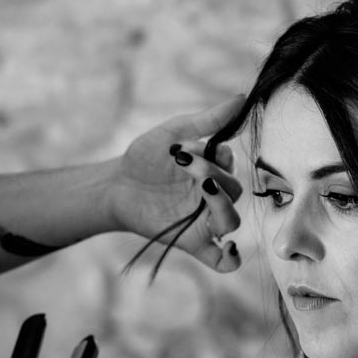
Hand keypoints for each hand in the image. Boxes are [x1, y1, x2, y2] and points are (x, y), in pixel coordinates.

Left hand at [111, 96, 245, 272]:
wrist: (115, 184)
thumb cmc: (145, 157)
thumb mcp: (175, 133)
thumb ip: (208, 119)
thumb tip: (241, 98)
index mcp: (213, 171)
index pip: (231, 166)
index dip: (216, 156)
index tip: (185, 146)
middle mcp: (212, 197)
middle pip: (234, 191)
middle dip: (212, 174)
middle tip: (183, 161)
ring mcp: (203, 221)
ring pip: (230, 221)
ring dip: (221, 205)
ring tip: (202, 187)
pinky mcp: (191, 242)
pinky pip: (220, 260)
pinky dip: (230, 259)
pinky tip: (230, 249)